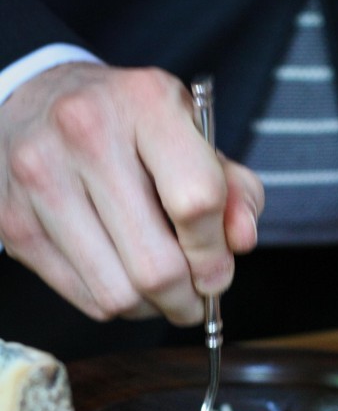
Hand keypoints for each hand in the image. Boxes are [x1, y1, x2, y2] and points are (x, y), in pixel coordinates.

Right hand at [0, 63, 263, 324]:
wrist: (35, 102)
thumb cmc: (128, 128)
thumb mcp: (193, 138)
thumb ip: (235, 190)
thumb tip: (242, 242)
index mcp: (145, 102)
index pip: (197, 203)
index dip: (216, 255)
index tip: (218, 273)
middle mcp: (85, 133)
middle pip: (156, 267)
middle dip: (187, 299)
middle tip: (195, 298)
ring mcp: (41, 178)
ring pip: (119, 295)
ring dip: (152, 308)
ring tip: (160, 289)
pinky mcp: (15, 221)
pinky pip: (86, 299)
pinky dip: (117, 304)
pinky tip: (123, 277)